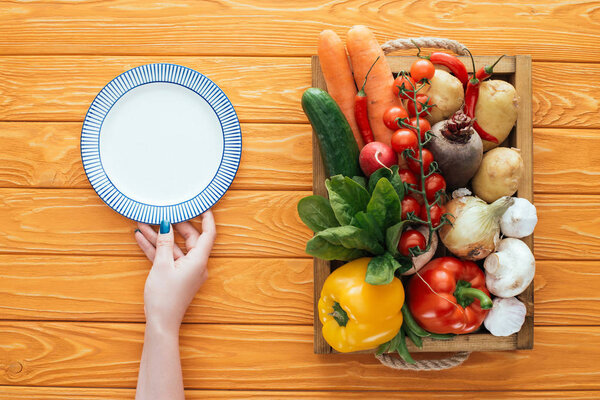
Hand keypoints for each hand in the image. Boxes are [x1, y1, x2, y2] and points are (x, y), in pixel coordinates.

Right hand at [134, 211, 215, 332]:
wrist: (161, 323)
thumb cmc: (164, 297)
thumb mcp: (161, 266)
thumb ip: (164, 243)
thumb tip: (166, 224)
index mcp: (199, 261)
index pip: (208, 234)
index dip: (206, 218)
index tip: (202, 205)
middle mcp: (196, 264)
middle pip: (190, 238)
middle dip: (174, 225)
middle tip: (162, 211)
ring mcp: (185, 270)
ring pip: (174, 247)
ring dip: (159, 236)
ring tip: (143, 222)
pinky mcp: (175, 276)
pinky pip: (167, 257)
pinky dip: (156, 249)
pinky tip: (141, 238)